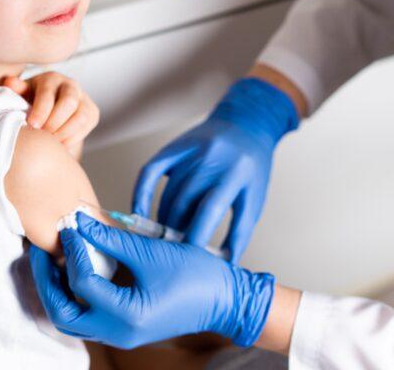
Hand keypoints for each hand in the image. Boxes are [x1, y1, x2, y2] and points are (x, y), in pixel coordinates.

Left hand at [2, 72, 99, 150]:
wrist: (50, 108)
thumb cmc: (31, 101)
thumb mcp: (22, 95)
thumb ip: (16, 89)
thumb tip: (10, 82)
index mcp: (51, 78)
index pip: (48, 93)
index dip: (41, 110)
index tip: (32, 124)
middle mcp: (70, 85)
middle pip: (69, 103)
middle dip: (54, 122)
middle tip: (42, 134)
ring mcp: (84, 99)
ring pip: (80, 117)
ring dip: (64, 132)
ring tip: (50, 141)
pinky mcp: (92, 113)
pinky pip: (85, 128)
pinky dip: (72, 138)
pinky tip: (59, 143)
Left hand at [29, 212, 274, 348]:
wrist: (225, 299)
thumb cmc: (196, 276)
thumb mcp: (151, 253)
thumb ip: (112, 239)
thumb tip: (81, 223)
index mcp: (126, 316)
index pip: (82, 283)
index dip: (71, 250)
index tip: (68, 225)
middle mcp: (117, 332)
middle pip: (63, 313)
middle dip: (46, 281)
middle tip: (39, 250)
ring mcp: (119, 333)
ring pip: (71, 318)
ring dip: (57, 290)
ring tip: (52, 257)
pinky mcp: (123, 327)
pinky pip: (87, 315)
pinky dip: (75, 294)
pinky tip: (74, 269)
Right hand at [133, 78, 298, 262]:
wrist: (246, 125)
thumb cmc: (251, 169)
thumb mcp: (253, 199)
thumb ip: (239, 233)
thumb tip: (223, 267)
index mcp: (237, 172)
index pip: (210, 209)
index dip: (196, 236)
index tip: (189, 262)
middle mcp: (212, 159)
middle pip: (184, 203)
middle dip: (176, 233)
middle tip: (172, 256)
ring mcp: (191, 150)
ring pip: (168, 194)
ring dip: (163, 222)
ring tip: (164, 242)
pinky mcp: (174, 147)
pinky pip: (149, 172)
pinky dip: (140, 194)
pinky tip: (139, 213)